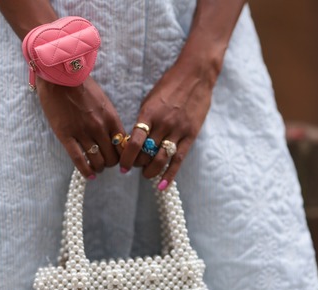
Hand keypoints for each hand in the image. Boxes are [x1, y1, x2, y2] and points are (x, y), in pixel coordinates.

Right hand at [37, 76, 124, 177]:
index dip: (123, 154)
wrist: (59, 75)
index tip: (119, 156)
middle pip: (112, 156)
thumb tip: (114, 137)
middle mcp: (99, 127)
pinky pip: (79, 160)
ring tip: (97, 168)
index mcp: (111, 117)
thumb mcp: (103, 101)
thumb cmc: (81, 86)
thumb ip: (109, 119)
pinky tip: (90, 175)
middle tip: (106, 162)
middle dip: (111, 163)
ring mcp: (82, 132)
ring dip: (99, 167)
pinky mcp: (66, 136)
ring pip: (97, 161)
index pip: (123, 145)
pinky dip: (86, 171)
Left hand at [119, 57, 217, 188]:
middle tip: (135, 166)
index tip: (122, 166)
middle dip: (137, 164)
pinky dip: (169, 175)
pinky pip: (179, 159)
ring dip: (151, 171)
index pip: (134, 142)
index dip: (126, 157)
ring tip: (146, 175)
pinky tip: (162, 186)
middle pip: (146, 153)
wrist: (195, 75)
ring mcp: (178, 130)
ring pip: (161, 159)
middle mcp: (163, 124)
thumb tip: (134, 140)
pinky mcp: (191, 135)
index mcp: (149, 114)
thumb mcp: (150, 100)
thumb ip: (144, 120)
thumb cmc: (170, 85)